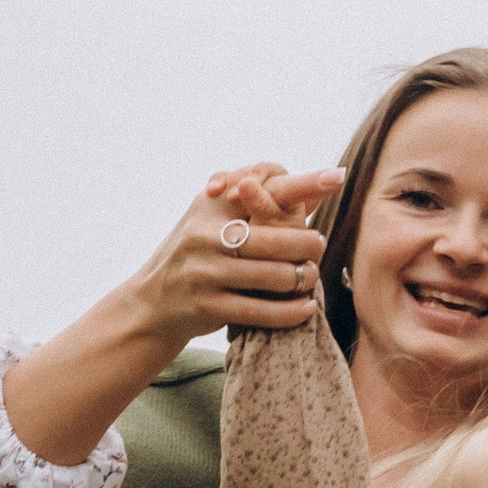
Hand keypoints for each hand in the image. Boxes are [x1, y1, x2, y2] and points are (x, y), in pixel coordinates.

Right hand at [139, 165, 343, 341]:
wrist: (150, 301)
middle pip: (273, 237)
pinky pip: (261, 310)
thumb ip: (259, 204)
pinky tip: (306, 308)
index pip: (262, 187)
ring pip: (272, 275)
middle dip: (307, 244)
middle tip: (319, 246)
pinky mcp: (207, 306)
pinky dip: (290, 311)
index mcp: (210, 205)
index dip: (302, 184)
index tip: (337, 176)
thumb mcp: (214, 218)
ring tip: (312, 277)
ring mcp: (205, 271)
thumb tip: (317, 190)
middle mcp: (204, 235)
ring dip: (302, 278)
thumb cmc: (198, 254)